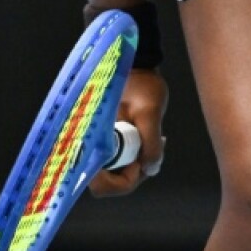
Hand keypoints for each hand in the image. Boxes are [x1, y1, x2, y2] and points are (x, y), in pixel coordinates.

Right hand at [89, 68, 168, 195]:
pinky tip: (153, 137)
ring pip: (118, 172)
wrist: (137, 66)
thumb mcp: (150, 112)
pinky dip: (139, 154)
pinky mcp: (109, 140)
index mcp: (94, 142)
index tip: (139, 163)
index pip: (99, 185)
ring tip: (157, 138)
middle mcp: (92, 147)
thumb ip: (150, 143)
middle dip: (134, 172)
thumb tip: (150, 169)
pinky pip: (122, 159)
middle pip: (110, 182)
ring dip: (139, 162)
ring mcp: (100, 145)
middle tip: (153, 150)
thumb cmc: (141, 84)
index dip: (122, 182)